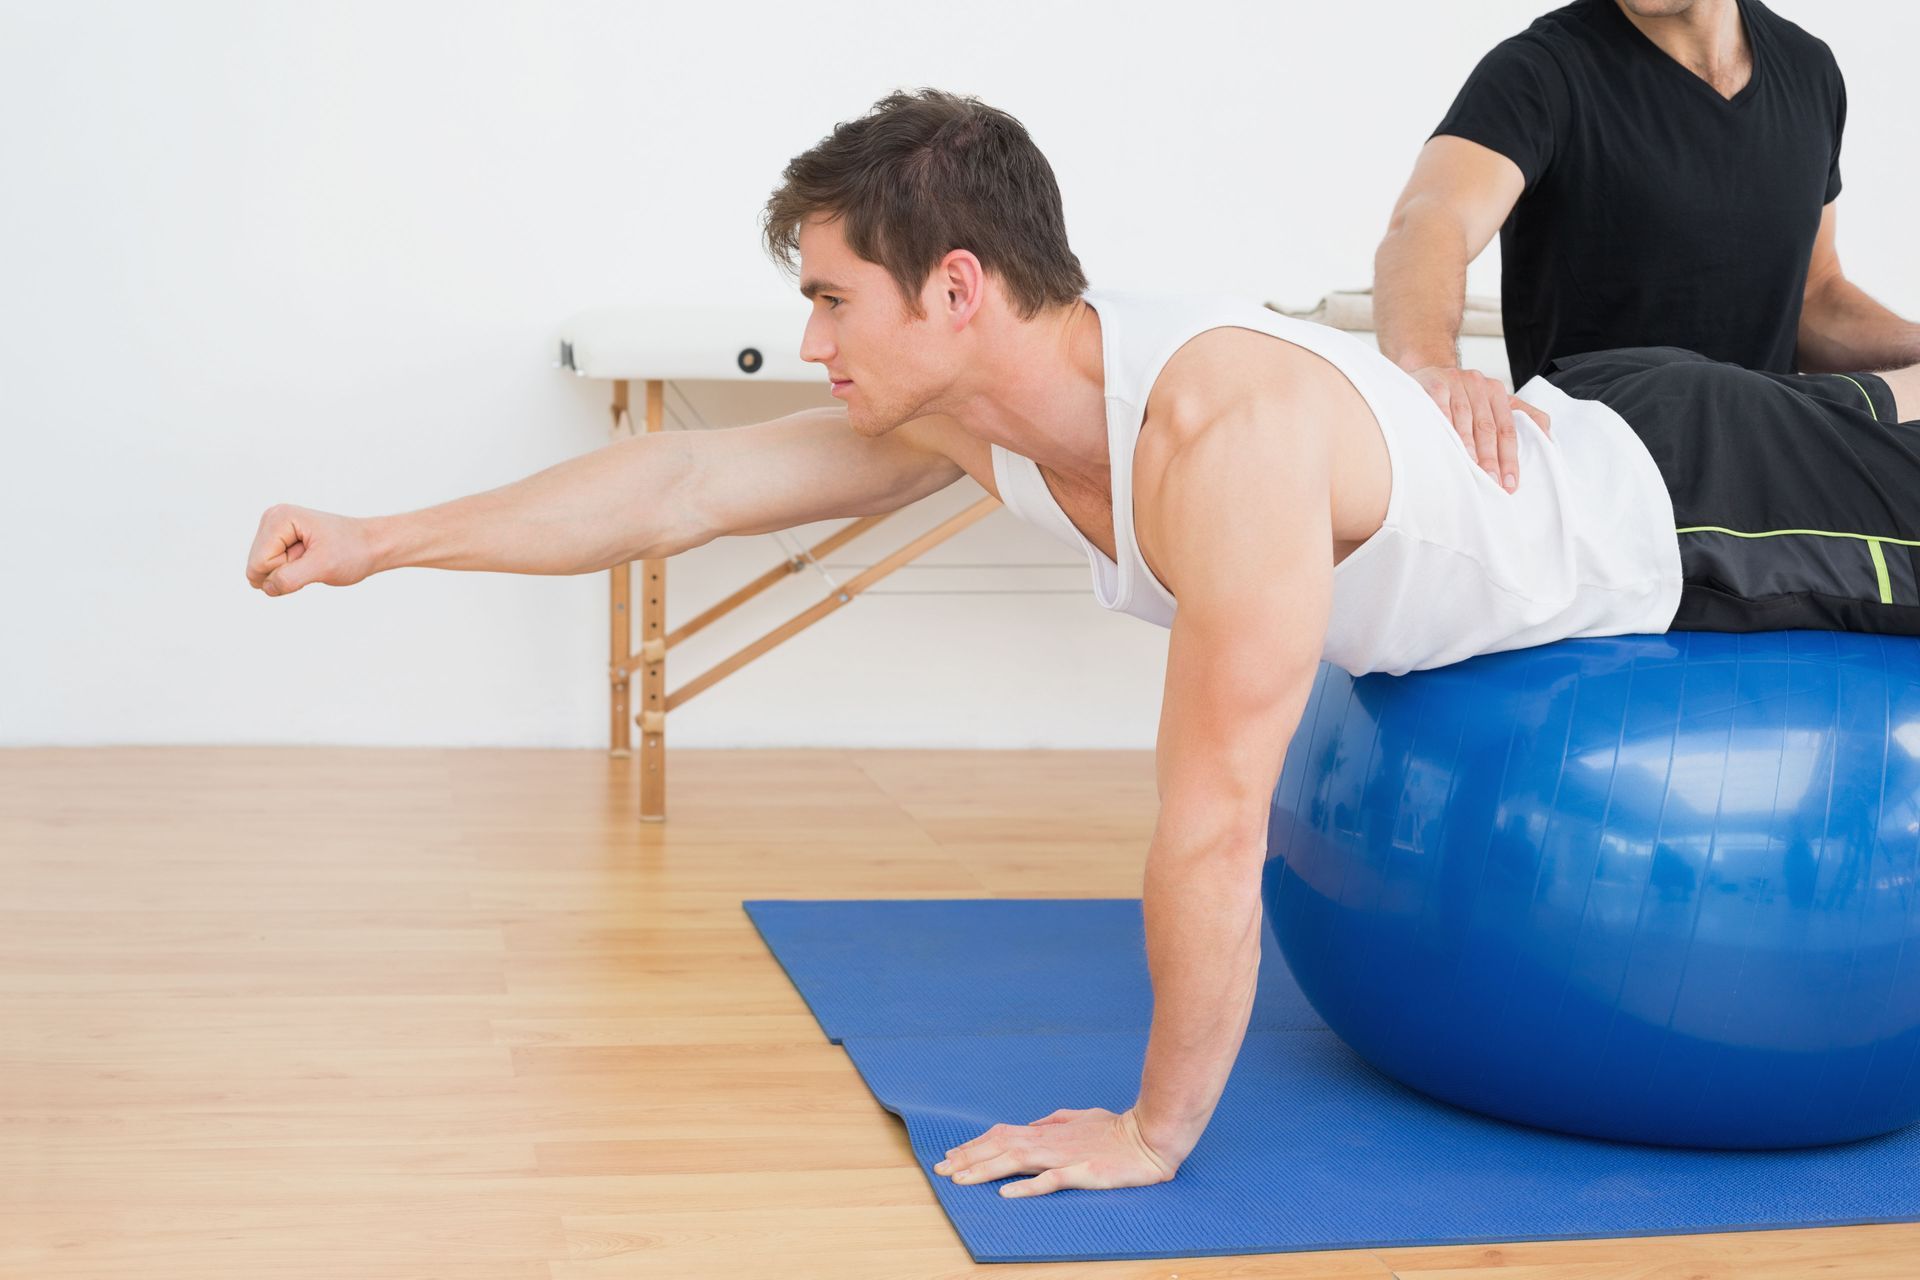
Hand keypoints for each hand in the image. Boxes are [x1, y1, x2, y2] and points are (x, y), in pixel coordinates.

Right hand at [245, 504, 379, 595]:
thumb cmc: (353, 550)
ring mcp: (274, 531)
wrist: (371, 545)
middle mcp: (271, 520)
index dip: (285, 572)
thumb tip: (266, 588)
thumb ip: (291, 578)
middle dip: (286, 573)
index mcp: (279, 518)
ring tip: (313, 559)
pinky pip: (272, 571)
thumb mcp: (324, 566)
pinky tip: (309, 561)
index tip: (312, 559)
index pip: (259, 563)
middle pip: (257, 568)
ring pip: (263, 572)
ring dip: (289, 574)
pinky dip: (291, 573)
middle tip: (314, 560)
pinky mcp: (280, 541)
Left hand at [930, 1106, 1178, 1198]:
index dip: (975, 1145)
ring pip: (1015, 1162)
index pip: (1001, 1135)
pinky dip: (1026, 1187)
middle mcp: (1049, 1142)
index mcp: (1047, 1131)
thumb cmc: (1117, 1129)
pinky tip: (1005, 1194)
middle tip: (939, 1169)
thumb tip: (1032, 1125)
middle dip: (967, 1158)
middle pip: (999, 1147)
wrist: (1150, 1135)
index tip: (952, 1155)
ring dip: (984, 1170)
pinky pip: (1049, 1181)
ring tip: (959, 1180)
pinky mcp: (1082, 1173)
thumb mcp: (1081, 1119)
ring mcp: (1064, 1157)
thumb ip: (1055, 1121)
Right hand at [1408, 365, 1551, 492]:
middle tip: (1492, 482)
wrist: (1429, 373)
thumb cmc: (1463, 395)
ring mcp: (1456, 382)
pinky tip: (1446, 445)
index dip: (1509, 457)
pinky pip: (1440, 408)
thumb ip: (1523, 416)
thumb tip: (1548, 438)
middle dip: (1490, 457)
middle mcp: (1479, 384)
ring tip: (1471, 468)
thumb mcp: (1494, 401)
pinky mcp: (1435, 383)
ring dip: (1468, 446)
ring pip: (1464, 418)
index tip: (1510, 483)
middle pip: (1487, 426)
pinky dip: (1444, 426)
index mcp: (1497, 391)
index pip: (1507, 429)